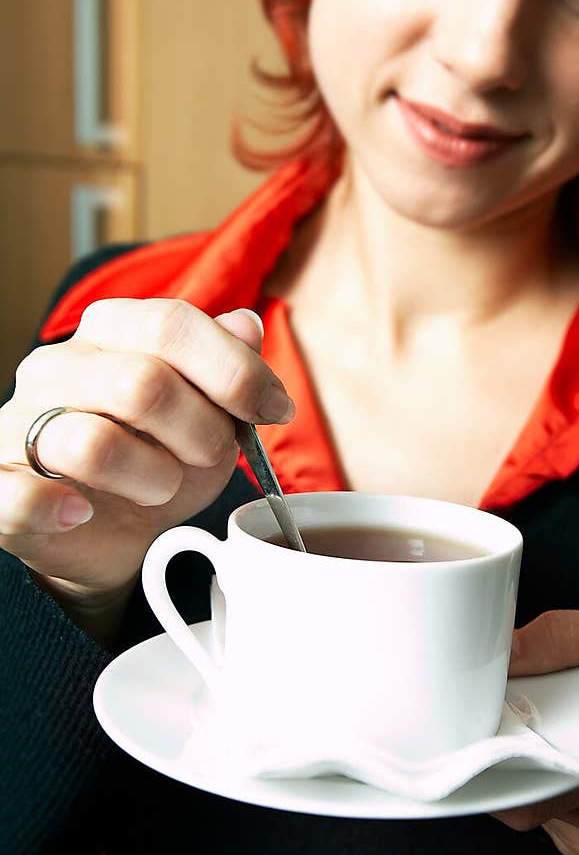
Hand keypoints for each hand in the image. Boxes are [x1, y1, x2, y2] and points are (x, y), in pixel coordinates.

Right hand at [0, 302, 292, 618]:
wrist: (109, 530)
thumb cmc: (158, 457)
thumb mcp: (207, 410)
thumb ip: (226, 363)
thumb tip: (247, 324)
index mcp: (108, 332)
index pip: (171, 324)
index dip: (236, 371)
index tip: (275, 409)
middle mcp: (56, 367)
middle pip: (143, 383)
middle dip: (203, 432)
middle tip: (214, 456)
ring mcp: (20, 425)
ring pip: (94, 444)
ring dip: (154, 478)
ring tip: (161, 488)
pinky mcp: (0, 487)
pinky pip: (18, 498)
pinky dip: (56, 509)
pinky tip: (82, 514)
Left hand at [495, 609, 578, 854]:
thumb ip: (567, 635)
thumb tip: (502, 650)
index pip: (527, 764)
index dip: (496, 737)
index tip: (492, 708)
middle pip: (517, 785)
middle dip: (511, 747)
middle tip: (538, 710)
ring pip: (529, 802)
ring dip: (535, 766)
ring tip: (575, 733)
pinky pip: (550, 818)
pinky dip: (553, 787)